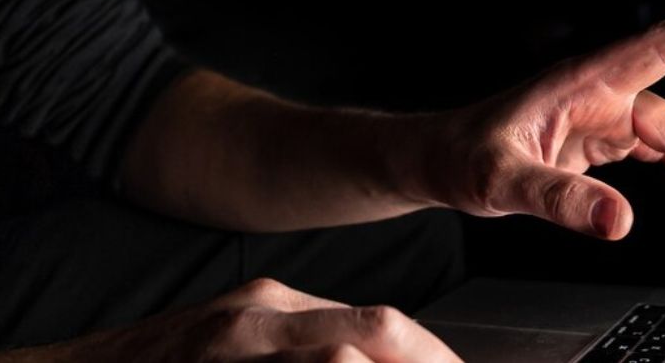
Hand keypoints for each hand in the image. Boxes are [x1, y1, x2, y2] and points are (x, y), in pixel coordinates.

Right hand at [74, 276, 463, 361]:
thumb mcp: (235, 346)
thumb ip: (300, 348)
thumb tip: (367, 356)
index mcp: (270, 307)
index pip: (379, 326)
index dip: (433, 357)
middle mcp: (256, 321)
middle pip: (374, 335)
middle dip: (429, 362)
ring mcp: (231, 352)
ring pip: (341, 357)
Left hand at [415, 9, 664, 251]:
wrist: (437, 161)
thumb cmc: (460, 157)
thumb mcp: (499, 180)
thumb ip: (556, 197)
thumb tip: (619, 222)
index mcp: (583, 82)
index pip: (662, 47)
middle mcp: (602, 93)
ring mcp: (606, 116)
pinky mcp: (604, 140)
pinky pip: (663, 156)